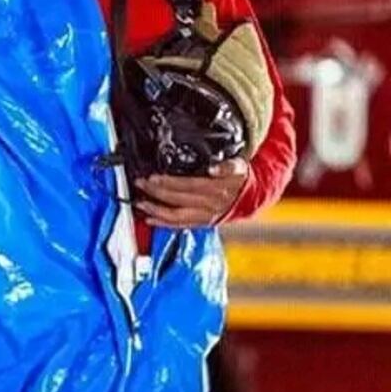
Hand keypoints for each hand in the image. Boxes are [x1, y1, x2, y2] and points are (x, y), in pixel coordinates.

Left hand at [134, 158, 248, 227]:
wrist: (251, 198)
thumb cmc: (240, 178)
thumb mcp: (238, 166)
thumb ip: (227, 166)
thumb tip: (213, 168)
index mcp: (216, 189)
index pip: (187, 185)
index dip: (168, 182)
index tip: (152, 177)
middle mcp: (209, 205)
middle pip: (178, 199)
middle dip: (156, 192)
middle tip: (141, 184)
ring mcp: (205, 216)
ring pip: (176, 216)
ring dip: (156, 210)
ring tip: (140, 204)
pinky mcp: (202, 223)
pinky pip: (180, 225)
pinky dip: (164, 223)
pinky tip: (150, 219)